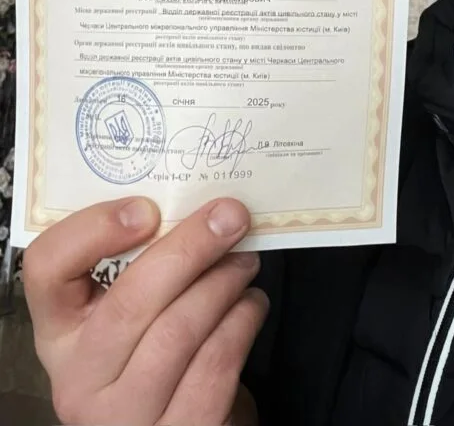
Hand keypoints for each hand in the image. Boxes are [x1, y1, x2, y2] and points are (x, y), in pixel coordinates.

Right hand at [24, 196, 267, 424]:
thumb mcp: (133, 310)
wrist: (184, 420)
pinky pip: (214, 368)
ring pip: (178, 332)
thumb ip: (144, 264)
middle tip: (231, 216)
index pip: (46, 269)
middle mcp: (78, 378)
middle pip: (129, 301)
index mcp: (59, 330)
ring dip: (224, 284)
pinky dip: (241, 324)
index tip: (146, 208)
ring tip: (246, 262)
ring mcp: (123, 417)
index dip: (92, 230)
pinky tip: (251, 305)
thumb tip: (199, 205)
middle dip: (190, 249)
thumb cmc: (158, 348)